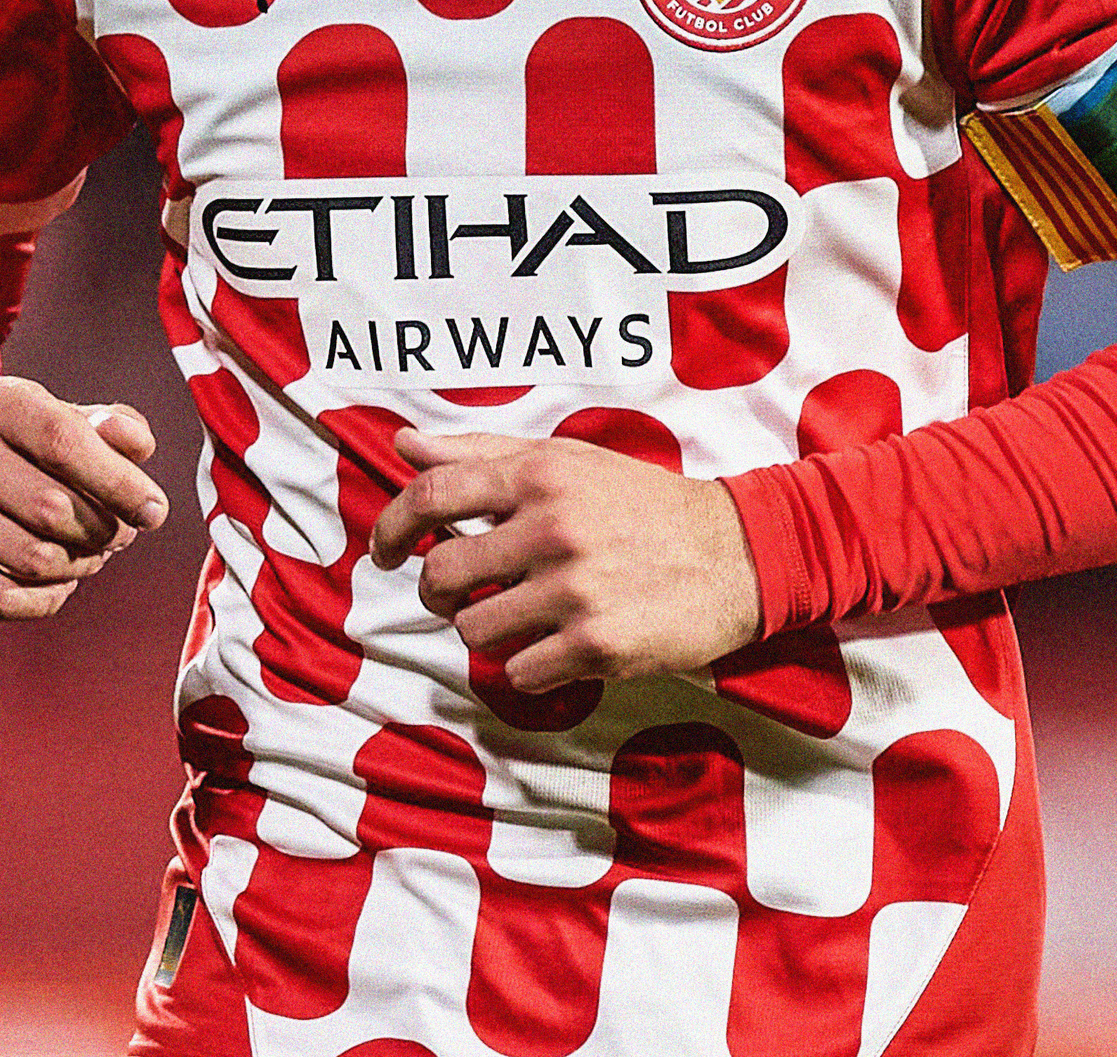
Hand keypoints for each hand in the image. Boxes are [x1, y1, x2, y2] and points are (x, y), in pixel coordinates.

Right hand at [0, 376, 167, 619]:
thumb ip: (114, 429)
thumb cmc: (28, 451)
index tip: (155, 512)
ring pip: (31, 559)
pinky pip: (1, 600)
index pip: (64, 440)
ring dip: (79, 567)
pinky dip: (46, 599)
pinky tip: (60, 583)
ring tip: (91, 556)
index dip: (119, 482)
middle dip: (104, 532)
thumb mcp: (69, 422)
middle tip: (121, 536)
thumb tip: (138, 446)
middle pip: (52, 508)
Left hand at [368, 427, 762, 691]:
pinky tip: (557, 645)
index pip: (434, 494)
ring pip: (473, 630)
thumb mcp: (566, 461)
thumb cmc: (640, 504)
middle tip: (456, 595)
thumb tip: (404, 443)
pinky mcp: (597, 645)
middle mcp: (553, 528)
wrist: (734, 553)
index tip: (382, 550)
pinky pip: (519, 673)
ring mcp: (574, 590)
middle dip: (436, 593)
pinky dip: (528, 666)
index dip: (391, 525)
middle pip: (441, 574)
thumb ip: (481, 452)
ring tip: (519, 617)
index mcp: (541, 475)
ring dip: (484, 630)